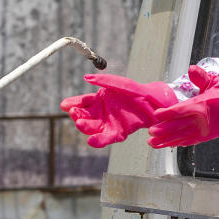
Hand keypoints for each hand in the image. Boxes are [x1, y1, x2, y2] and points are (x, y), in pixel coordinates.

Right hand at [61, 74, 178, 147]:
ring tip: (80, 123)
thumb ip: (104, 81)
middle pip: (84, 116)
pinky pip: (106, 138)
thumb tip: (86, 78)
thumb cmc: (135, 92)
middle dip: (77, 115)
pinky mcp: (118, 133)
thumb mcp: (119, 84)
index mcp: (98, 100)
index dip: (72, 104)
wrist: (153, 103)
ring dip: (84, 127)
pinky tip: (91, 141)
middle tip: (74, 113)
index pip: (81, 103)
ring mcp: (108, 124)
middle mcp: (100, 113)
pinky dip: (98, 140)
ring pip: (92, 127)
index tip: (64, 105)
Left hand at [147, 66, 218, 147]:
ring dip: (166, 141)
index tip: (156, 115)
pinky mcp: (207, 137)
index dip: (166, 113)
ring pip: (181, 137)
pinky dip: (179, 143)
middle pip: (177, 127)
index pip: (180, 110)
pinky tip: (169, 144)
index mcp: (202, 106)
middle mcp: (202, 121)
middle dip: (163, 130)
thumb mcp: (216, 82)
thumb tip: (191, 68)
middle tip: (150, 133)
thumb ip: (201, 77)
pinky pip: (190, 141)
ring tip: (153, 143)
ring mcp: (204, 131)